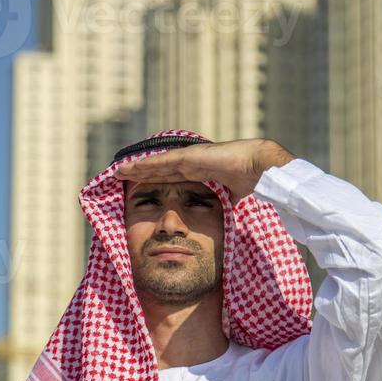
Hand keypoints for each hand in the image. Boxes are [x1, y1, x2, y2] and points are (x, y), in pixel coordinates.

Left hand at [113, 138, 295, 205]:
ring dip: (137, 167)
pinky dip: (145, 165)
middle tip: (121, 175)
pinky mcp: (190, 158)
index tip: (142, 184)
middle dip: (142, 171)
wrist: (263, 169)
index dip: (158, 178)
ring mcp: (191, 158)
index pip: (174, 176)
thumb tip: (222, 222)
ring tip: (117, 170)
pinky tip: (129, 167)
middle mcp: (194, 163)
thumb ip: (223, 206)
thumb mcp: (232, 199)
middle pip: (161, 169)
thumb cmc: (254, 182)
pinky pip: (162, 163)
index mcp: (203, 172)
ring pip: (157, 164)